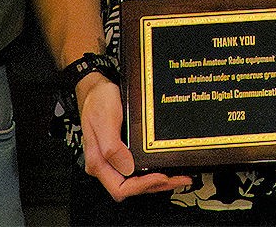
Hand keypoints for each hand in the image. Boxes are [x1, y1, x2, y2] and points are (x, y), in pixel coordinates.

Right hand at [77, 73, 184, 199]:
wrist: (96, 88)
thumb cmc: (97, 101)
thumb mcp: (104, 120)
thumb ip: (112, 147)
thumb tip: (127, 168)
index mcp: (98, 162)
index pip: (120, 188)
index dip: (142, 186)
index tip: (161, 176)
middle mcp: (106, 164)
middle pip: (131, 187)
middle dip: (156, 185)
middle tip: (178, 178)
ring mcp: (114, 159)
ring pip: (136, 180)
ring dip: (157, 181)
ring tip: (177, 176)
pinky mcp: (122, 152)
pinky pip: (137, 167)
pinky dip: (152, 170)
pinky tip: (164, 167)